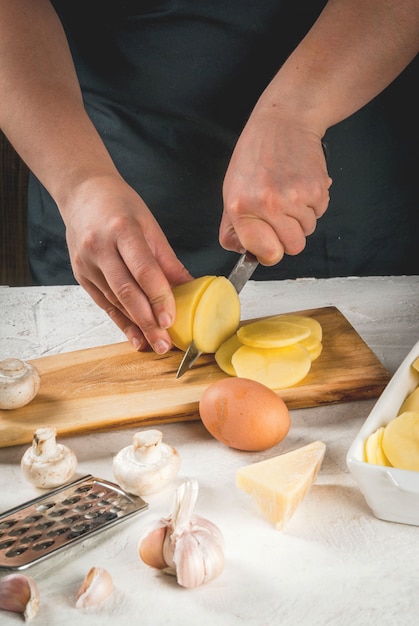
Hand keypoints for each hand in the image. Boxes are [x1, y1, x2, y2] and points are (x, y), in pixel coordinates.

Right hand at [63, 175, 192, 352]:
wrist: (83, 193)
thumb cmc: (120, 206)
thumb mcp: (149, 225)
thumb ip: (168, 261)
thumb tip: (191, 287)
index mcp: (122, 230)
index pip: (143, 269)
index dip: (158, 296)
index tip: (170, 319)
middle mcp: (100, 247)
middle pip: (126, 291)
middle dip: (147, 320)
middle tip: (164, 343)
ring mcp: (86, 263)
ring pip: (114, 301)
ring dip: (135, 326)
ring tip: (154, 344)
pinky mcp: (81, 275)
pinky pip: (103, 303)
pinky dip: (121, 322)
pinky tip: (135, 337)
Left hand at [220, 108, 331, 265]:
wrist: (283, 123)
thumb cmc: (254, 158)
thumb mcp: (231, 192)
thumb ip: (233, 229)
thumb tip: (245, 254)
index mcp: (242, 207)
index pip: (267, 253)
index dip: (270, 253)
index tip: (269, 245)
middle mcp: (268, 204)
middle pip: (293, 247)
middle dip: (289, 237)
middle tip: (280, 216)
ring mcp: (295, 197)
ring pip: (307, 231)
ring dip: (301, 219)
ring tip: (288, 194)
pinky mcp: (318, 189)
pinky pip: (319, 214)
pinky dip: (313, 204)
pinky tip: (300, 185)